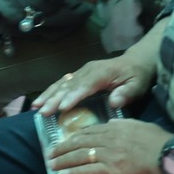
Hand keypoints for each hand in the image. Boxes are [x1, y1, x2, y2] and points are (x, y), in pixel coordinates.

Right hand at [33, 52, 156, 116]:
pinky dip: (50, 92)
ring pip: (61, 83)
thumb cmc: (136, 75)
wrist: (136, 61)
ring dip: (48, 95)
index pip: (85, 86)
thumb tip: (114, 101)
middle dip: (54, 98)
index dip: (73, 96)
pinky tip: (41, 101)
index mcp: (101, 73)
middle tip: (43, 112)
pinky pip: (62, 83)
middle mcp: (87, 71)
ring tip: (36, 107)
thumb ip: (126, 93)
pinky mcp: (78, 75)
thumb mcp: (137, 85)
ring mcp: (81, 72)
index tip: (62, 108)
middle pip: (69, 85)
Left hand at [49, 119, 170, 173]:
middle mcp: (110, 138)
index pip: (90, 131)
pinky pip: (88, 170)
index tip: (64, 141)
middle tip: (50, 153)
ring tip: (52, 165)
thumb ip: (125, 125)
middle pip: (80, 142)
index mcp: (117, 127)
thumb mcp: (142, 126)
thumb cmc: (163, 143)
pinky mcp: (113, 170)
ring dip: (63, 160)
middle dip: (62, 148)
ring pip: (80, 155)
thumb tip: (112, 124)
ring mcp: (110, 154)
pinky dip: (74, 173)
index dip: (74, 137)